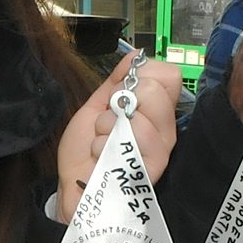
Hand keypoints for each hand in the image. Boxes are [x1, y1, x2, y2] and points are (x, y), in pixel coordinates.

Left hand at [56, 56, 183, 222]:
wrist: (73, 187)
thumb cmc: (87, 153)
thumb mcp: (97, 107)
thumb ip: (116, 81)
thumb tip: (136, 56)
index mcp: (156, 112)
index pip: (169, 75)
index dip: (141, 76)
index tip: (120, 95)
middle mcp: (164, 130)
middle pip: (156, 89)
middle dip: (121, 100)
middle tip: (110, 121)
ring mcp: (159, 150)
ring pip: (140, 115)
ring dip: (107, 126)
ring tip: (103, 141)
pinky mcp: (150, 170)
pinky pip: (130, 139)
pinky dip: (103, 144)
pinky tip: (102, 157)